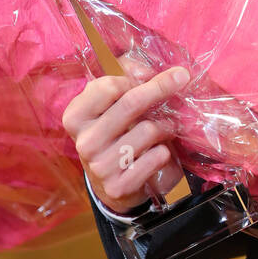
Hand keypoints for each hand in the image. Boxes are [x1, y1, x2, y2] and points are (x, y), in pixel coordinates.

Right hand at [61, 59, 190, 215]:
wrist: (112, 184)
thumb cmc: (115, 133)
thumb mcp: (110, 104)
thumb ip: (125, 76)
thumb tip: (146, 72)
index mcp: (76, 117)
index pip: (107, 86)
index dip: (133, 78)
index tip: (149, 76)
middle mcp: (85, 141)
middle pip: (131, 103)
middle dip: (161, 87)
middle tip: (181, 78)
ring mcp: (100, 166)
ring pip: (149, 130)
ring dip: (166, 126)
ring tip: (167, 128)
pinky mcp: (119, 186)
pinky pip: (157, 156)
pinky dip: (165, 151)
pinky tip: (160, 151)